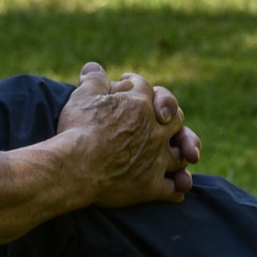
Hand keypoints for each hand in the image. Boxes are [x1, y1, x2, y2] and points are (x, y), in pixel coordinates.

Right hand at [55, 62, 193, 208]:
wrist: (75, 165)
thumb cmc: (78, 128)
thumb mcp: (83, 95)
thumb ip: (94, 79)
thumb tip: (94, 66)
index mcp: (140, 104)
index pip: (146, 88)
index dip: (136, 85)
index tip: (127, 86)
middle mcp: (155, 130)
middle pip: (176, 118)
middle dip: (170, 116)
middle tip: (162, 117)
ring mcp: (156, 159)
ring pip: (181, 154)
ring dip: (182, 153)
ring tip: (180, 154)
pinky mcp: (150, 185)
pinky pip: (172, 189)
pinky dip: (177, 187)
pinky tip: (178, 188)